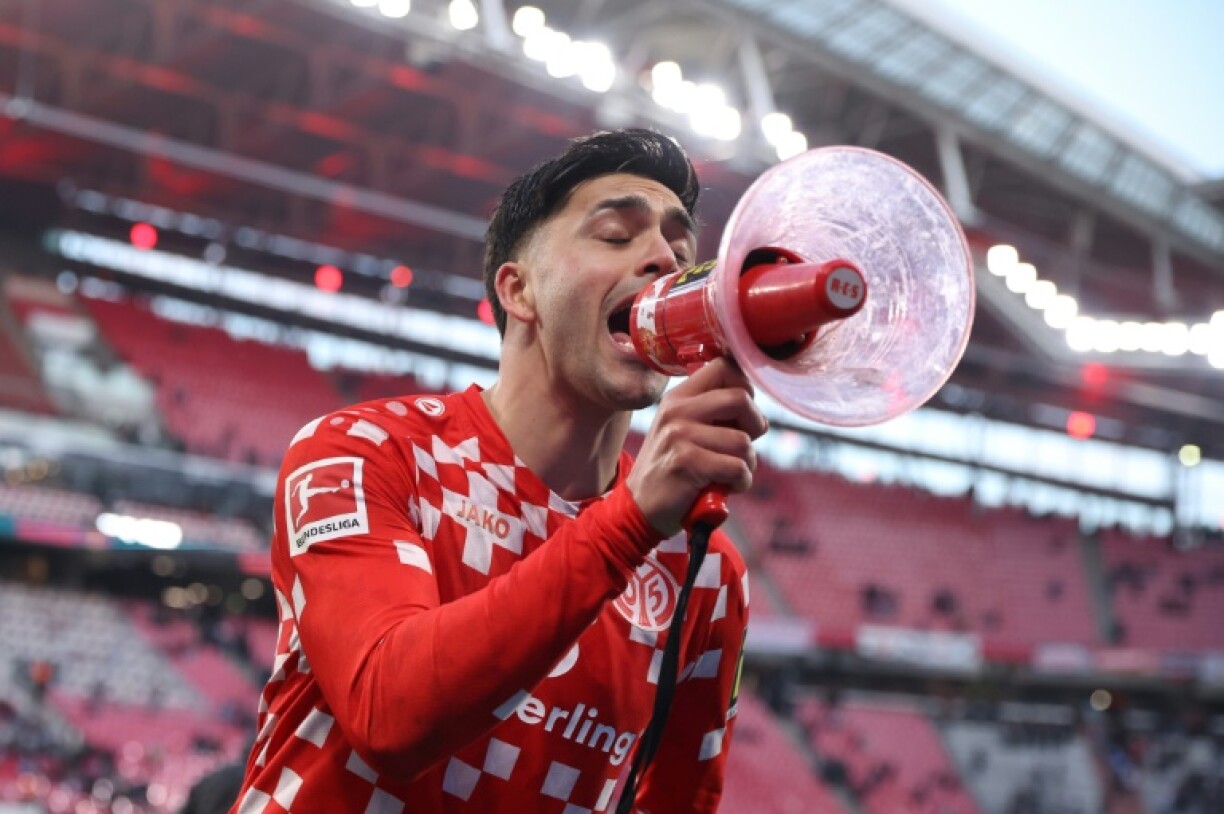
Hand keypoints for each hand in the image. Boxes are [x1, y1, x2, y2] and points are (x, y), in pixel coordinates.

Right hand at [627, 357, 768, 535]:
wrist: (640, 507)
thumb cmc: (673, 469)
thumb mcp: (683, 431)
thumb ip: (712, 413)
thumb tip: (756, 411)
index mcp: (678, 398)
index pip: (724, 367)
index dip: (745, 388)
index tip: (742, 414)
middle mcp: (677, 411)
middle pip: (740, 398)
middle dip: (756, 425)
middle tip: (745, 445)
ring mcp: (679, 435)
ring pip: (743, 441)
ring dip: (748, 463)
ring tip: (730, 473)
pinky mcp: (687, 463)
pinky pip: (737, 468)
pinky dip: (741, 482)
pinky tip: (726, 487)